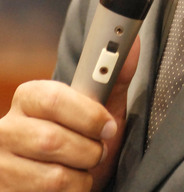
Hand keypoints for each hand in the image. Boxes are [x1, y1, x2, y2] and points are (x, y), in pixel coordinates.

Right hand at [0, 38, 139, 191]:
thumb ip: (114, 77)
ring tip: (85, 169)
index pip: (53, 100)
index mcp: (29, 97)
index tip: (109, 126)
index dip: (87, 115)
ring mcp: (2, 165)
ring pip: (52, 177)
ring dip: (82, 177)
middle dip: (89, 151)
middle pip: (51, 141)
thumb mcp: (101, 106)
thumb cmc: (83, 134)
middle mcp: (6, 129)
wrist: (63, 174)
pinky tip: (69, 185)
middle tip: (100, 151)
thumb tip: (133, 45)